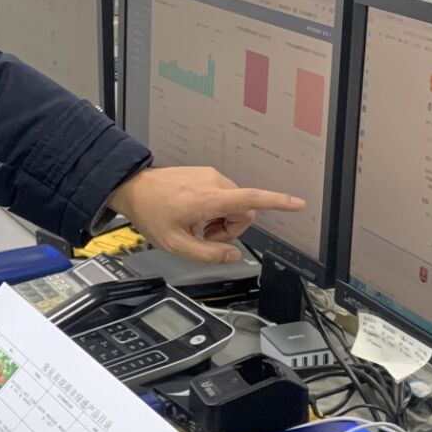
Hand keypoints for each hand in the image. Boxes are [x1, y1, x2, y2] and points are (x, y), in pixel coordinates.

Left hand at [107, 166, 304, 264]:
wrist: (134, 189)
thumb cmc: (152, 213)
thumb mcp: (177, 245)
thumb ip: (208, 254)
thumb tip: (233, 256)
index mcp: (211, 199)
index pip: (253, 199)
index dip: (278, 203)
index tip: (297, 204)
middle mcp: (215, 182)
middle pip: (245, 210)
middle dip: (232, 229)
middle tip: (206, 237)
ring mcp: (210, 176)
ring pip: (234, 204)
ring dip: (222, 220)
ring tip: (197, 226)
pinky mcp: (205, 175)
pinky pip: (223, 196)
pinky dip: (215, 210)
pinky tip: (194, 215)